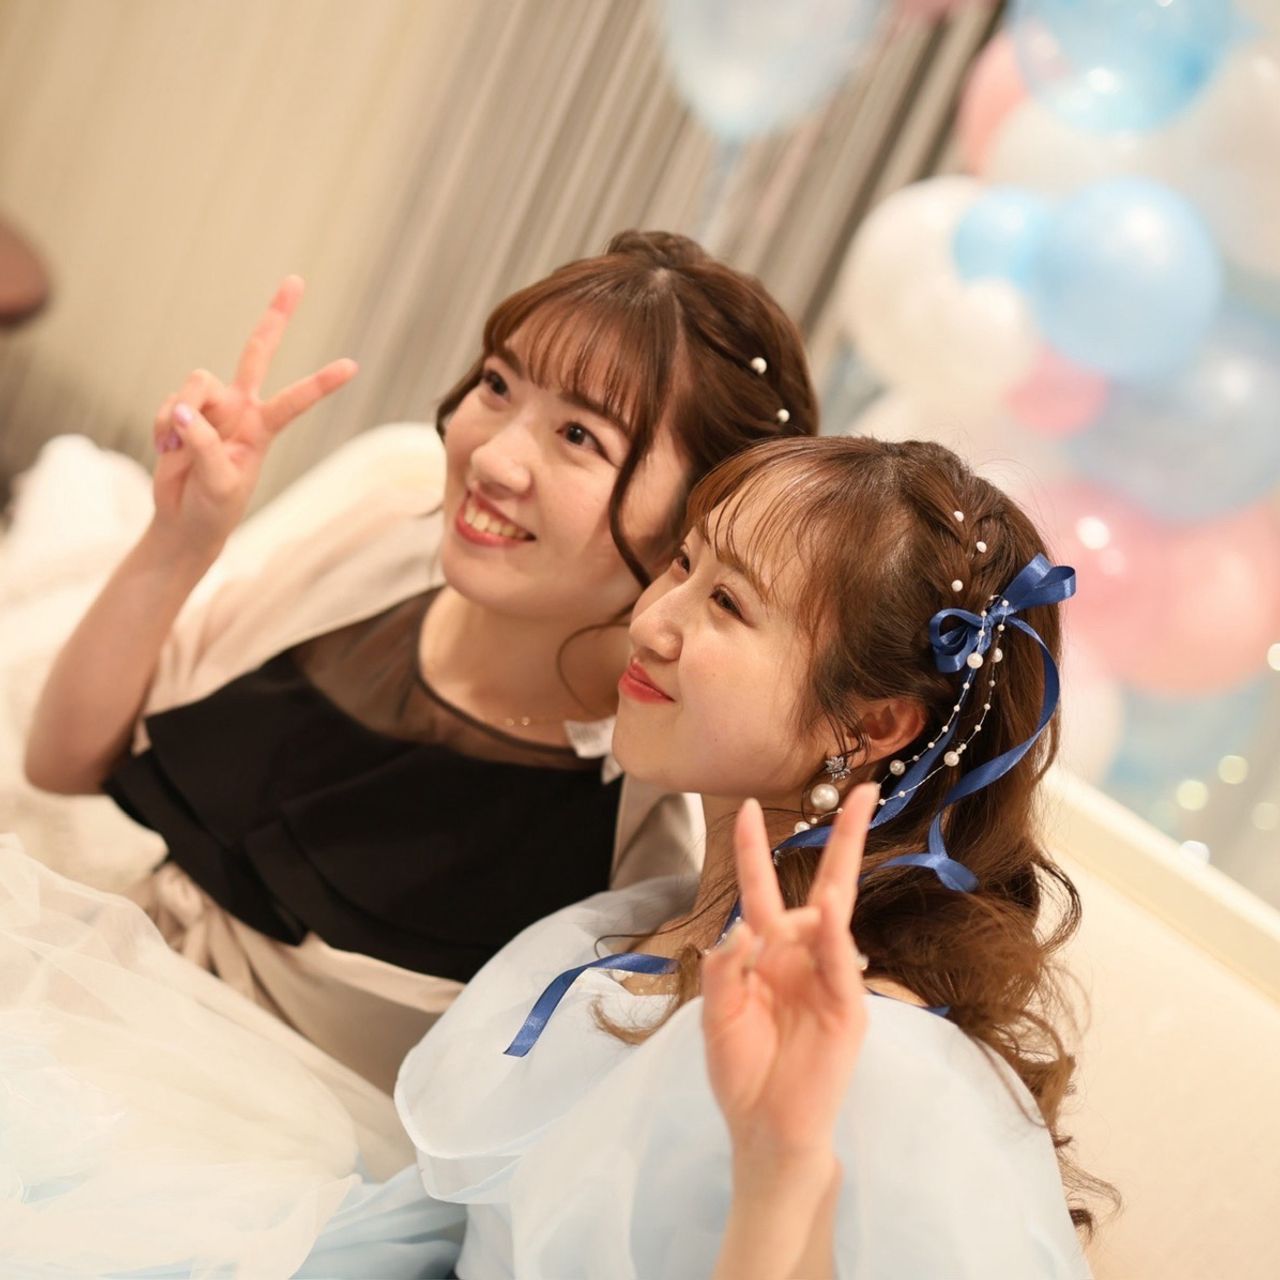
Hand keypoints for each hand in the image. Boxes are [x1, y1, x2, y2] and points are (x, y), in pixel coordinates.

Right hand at [150, 276, 356, 549]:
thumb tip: (181, 408)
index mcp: (264, 427)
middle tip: (297, 280)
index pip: (296, 400)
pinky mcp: (180, 409)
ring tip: (179, 449)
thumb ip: (203, 444)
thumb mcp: (219, 483)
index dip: (321, 383)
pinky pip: (167, 403)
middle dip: (276, 316)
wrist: (186, 519)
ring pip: (196, 381)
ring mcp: (210, 405)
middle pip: (257, 351)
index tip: (352, 366)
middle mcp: (241, 407)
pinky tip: (166, 449)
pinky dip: (162, 427)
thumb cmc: (215, 507)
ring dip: (181, 414)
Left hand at [702, 784, 875, 1161]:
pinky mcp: (848, 1008)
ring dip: (831, 892)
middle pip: (826, 886)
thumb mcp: (715, 1015)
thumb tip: (739, 928)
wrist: (765, 1128)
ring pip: (834, 920)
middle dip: (846, 838)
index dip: (754, 849)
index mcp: (766, 951)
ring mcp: (829, 977)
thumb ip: (722, 969)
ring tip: (821, 885)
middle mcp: (801, 954)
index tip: (749, 805)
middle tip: (865, 791)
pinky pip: (841, 965)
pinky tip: (831, 919)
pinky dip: (835, 941)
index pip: (761, 888)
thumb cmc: (740, 1069)